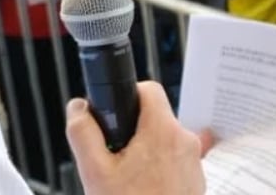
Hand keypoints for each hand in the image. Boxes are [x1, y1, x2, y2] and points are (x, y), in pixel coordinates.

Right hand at [67, 82, 212, 194]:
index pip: (148, 90)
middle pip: (154, 118)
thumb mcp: (95, 173)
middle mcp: (184, 142)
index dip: (128, 97)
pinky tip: (143, 192)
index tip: (114, 117)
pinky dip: (158, 172)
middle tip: (115, 159)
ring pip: (164, 143)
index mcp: (162, 131)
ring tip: (129, 182)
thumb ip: (83, 133)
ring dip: (146, 154)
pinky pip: (174, 164)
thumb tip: (79, 107)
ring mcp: (194, 163)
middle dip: (133, 133)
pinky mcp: (196, 182)